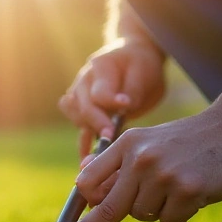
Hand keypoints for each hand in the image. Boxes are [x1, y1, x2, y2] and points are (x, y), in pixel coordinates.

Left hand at [56, 107, 221, 221]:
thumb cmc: (189, 140)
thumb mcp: (148, 142)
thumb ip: (118, 164)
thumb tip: (83, 186)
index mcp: (127, 144)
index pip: (89, 183)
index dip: (79, 212)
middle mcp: (141, 158)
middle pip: (109, 208)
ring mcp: (164, 174)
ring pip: (143, 216)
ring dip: (157, 210)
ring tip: (177, 187)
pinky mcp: (188, 189)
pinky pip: (170, 219)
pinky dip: (180, 213)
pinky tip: (195, 192)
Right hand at [59, 38, 166, 160]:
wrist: (133, 61)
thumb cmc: (141, 66)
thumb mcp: (144, 72)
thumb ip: (134, 88)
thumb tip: (125, 107)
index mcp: (100, 66)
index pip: (99, 89)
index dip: (111, 100)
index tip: (126, 105)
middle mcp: (84, 81)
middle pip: (83, 106)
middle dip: (96, 122)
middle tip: (110, 135)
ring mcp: (79, 96)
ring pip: (77, 118)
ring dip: (89, 131)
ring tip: (104, 144)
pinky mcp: (83, 111)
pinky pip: (80, 129)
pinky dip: (83, 144)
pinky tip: (88, 161)